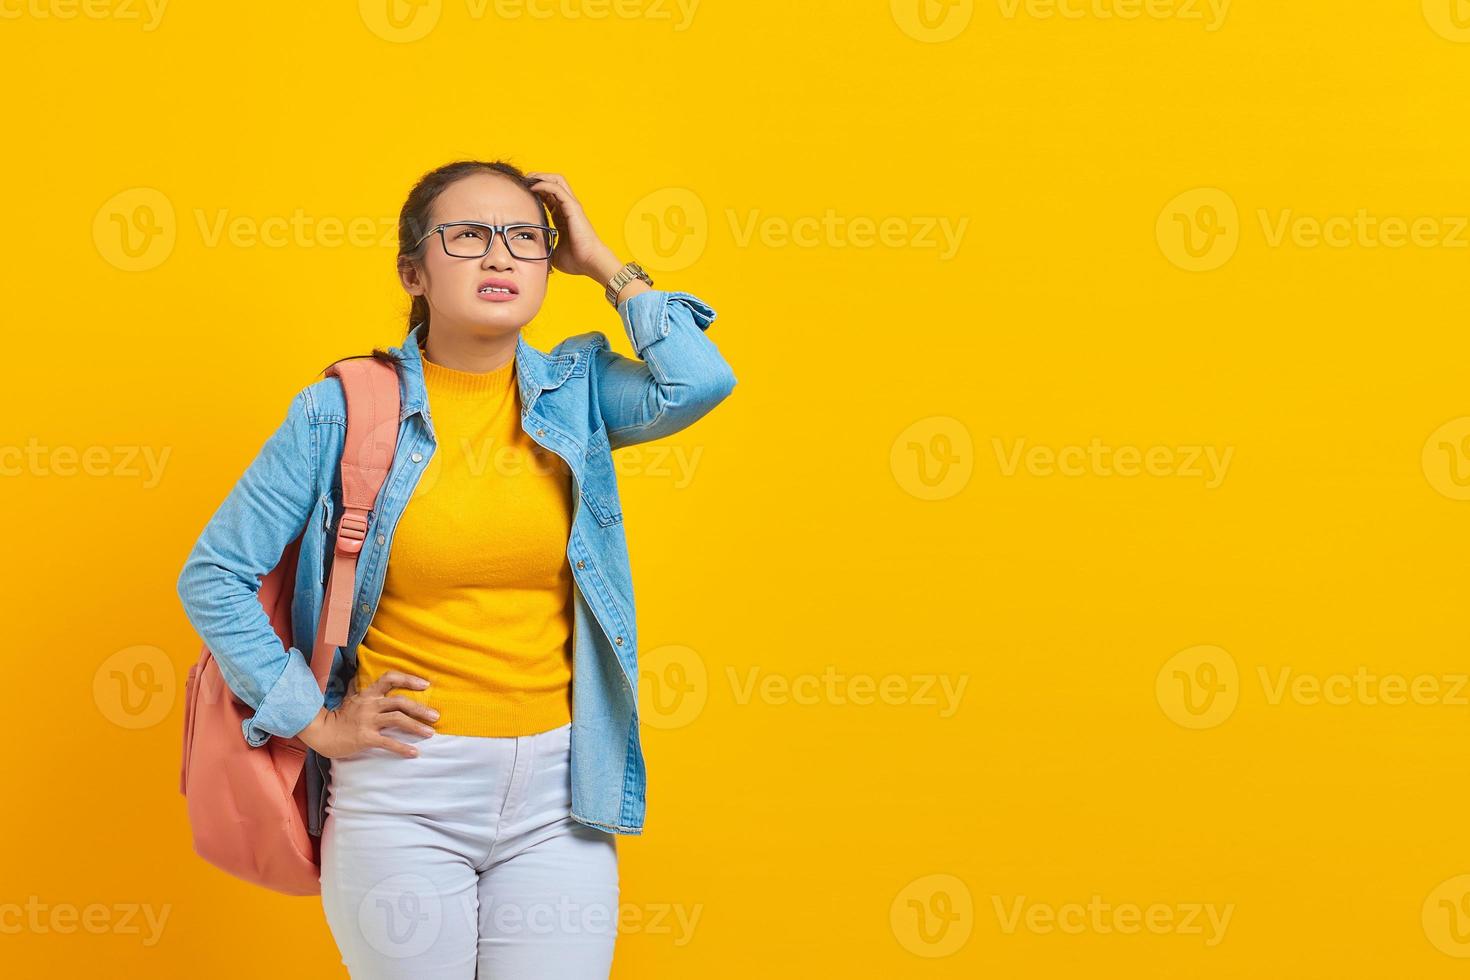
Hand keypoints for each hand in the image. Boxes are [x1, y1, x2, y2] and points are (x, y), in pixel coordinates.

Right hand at [298, 671, 438, 759]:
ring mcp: (367, 721)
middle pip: (400, 702)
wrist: (321, 733)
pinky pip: (388, 742)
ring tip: (430, 733)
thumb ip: (362, 690)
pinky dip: (402, 747)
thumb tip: (365, 678)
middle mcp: (370, 705)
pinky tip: (414, 753)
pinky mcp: (365, 738)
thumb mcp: (351, 699)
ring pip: (397, 720)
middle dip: (420, 709)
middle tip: (436, 716)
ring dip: (416, 727)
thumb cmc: (339, 717)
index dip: (409, 679)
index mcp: (368, 694)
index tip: (425, 685)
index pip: (390, 679)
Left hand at [524, 171, 619, 280]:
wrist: (589, 263)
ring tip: (527, 179)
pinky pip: (556, 188)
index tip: (520, 192)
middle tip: (522, 181)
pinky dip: (543, 184)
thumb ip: (543, 246)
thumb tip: (530, 252)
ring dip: (540, 177)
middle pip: (553, 182)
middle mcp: (567, 208)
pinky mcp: (572, 206)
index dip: (535, 191)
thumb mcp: (552, 251)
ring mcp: (571, 205)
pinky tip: (533, 187)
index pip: (548, 196)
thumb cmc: (575, 261)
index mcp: (563, 217)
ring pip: (556, 180)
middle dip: (537, 178)